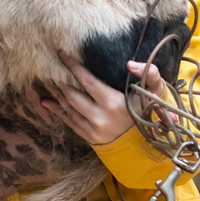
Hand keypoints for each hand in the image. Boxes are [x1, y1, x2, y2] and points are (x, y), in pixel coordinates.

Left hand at [39, 52, 172, 144]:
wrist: (145, 145)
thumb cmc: (148, 113)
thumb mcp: (154, 92)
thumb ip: (149, 73)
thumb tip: (130, 63)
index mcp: (113, 103)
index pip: (87, 81)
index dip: (73, 67)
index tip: (62, 54)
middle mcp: (99, 117)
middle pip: (72, 96)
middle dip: (58, 82)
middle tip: (47, 68)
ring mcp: (92, 129)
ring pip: (67, 109)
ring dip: (55, 95)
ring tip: (45, 82)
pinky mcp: (89, 138)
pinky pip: (69, 122)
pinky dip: (57, 111)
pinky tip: (47, 102)